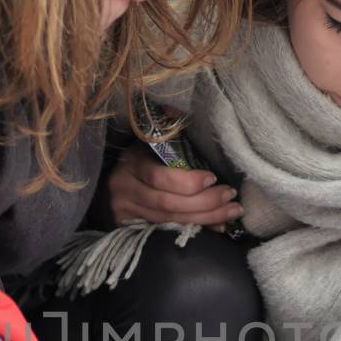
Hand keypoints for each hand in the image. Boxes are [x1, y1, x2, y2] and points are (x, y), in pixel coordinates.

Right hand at [108, 141, 243, 227]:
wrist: (109, 185)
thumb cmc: (138, 159)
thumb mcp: (148, 141)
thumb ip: (166, 129)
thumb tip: (179, 109)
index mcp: (131, 162)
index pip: (160, 177)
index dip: (189, 182)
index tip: (213, 178)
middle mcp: (124, 189)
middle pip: (168, 203)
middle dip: (205, 203)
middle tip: (230, 196)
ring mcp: (125, 211)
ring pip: (170, 220)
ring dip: (206, 218)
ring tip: (232, 211)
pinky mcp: (130, 228)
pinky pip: (167, 232)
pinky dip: (195, 229)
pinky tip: (216, 225)